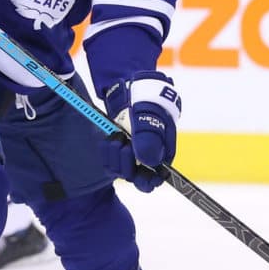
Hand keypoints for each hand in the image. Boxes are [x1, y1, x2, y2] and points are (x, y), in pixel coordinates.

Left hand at [101, 70, 181, 191]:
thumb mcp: (149, 117)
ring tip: (118, 136)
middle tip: (125, 144)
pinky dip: (106, 151)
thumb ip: (149, 139)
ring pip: (119, 170)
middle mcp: (146, 157)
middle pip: (134, 177)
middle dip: (126, 163)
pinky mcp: (117, 148)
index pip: (155, 180)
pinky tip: (108, 138)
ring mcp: (131, 153)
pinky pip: (108, 160)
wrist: (131, 87)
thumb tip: (148, 163)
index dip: (146, 182)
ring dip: (115, 155)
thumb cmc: (147, 100)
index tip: (137, 173)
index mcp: (162, 154)